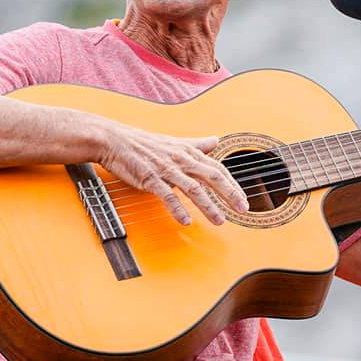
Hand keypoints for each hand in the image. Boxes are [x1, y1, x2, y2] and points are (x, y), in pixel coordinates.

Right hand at [98, 124, 249, 225]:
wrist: (116, 141)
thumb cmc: (146, 144)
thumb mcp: (176, 142)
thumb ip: (197, 144)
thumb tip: (215, 140)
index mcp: (189, 153)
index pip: (217, 168)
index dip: (232, 184)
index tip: (243, 198)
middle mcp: (182, 160)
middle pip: (212, 176)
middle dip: (229, 193)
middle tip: (242, 209)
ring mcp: (167, 169)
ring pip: (193, 188)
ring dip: (208, 205)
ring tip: (219, 220)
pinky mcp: (150, 178)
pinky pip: (166, 195)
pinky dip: (177, 208)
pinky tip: (186, 221)